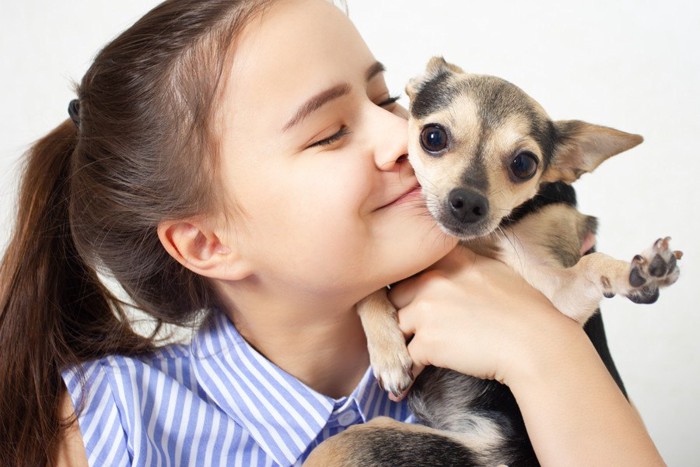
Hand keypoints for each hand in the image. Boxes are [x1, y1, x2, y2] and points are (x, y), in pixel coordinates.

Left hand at [388, 246, 579, 385]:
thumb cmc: (526, 309)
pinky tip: (414, 376)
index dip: (409, 281)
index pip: (412, 263)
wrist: (536, 343)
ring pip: (395, 325)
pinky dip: (410, 367)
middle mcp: (432, 280)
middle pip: (395, 294)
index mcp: (450, 260)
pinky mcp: (427, 342)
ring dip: (402, 339)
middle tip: (407, 328)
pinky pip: (406, 355)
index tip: (410, 295)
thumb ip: (466, 264)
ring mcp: (426, 310)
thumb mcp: (495, 271)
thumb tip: (454, 265)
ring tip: (405, 354)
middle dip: (400, 311)